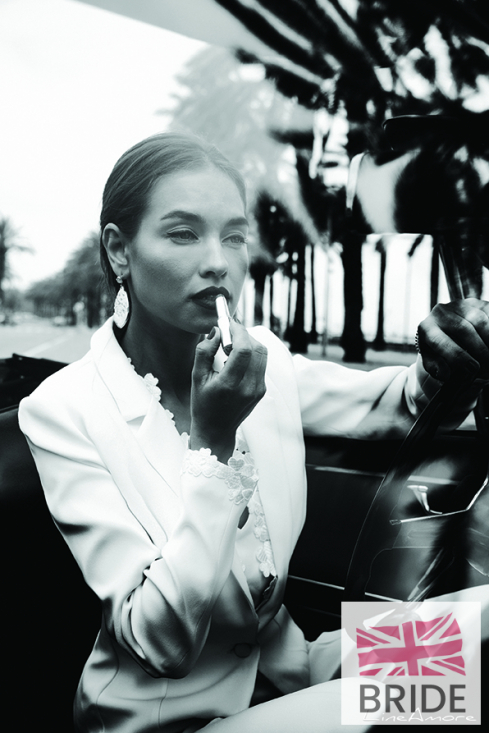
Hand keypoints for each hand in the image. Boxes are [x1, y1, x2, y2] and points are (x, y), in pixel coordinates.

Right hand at [189, 321, 267, 462]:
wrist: (216, 430)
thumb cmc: (202, 404)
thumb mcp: (196, 378)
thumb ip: (204, 352)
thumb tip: (216, 331)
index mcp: (230, 385)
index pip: (244, 350)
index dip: (238, 331)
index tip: (228, 322)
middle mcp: (248, 387)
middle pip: (257, 349)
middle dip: (244, 334)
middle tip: (229, 330)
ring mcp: (258, 389)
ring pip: (262, 354)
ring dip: (249, 343)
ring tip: (232, 343)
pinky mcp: (262, 390)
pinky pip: (261, 363)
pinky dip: (251, 354)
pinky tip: (237, 357)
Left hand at [416, 298, 488, 382]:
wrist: (445, 329)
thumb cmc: (438, 349)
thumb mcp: (432, 359)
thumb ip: (436, 368)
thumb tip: (444, 374)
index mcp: (426, 328)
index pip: (441, 341)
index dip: (458, 356)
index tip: (472, 368)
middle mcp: (441, 312)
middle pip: (464, 330)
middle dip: (480, 350)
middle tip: (488, 367)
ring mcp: (460, 305)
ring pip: (479, 321)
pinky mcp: (477, 303)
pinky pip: (488, 314)